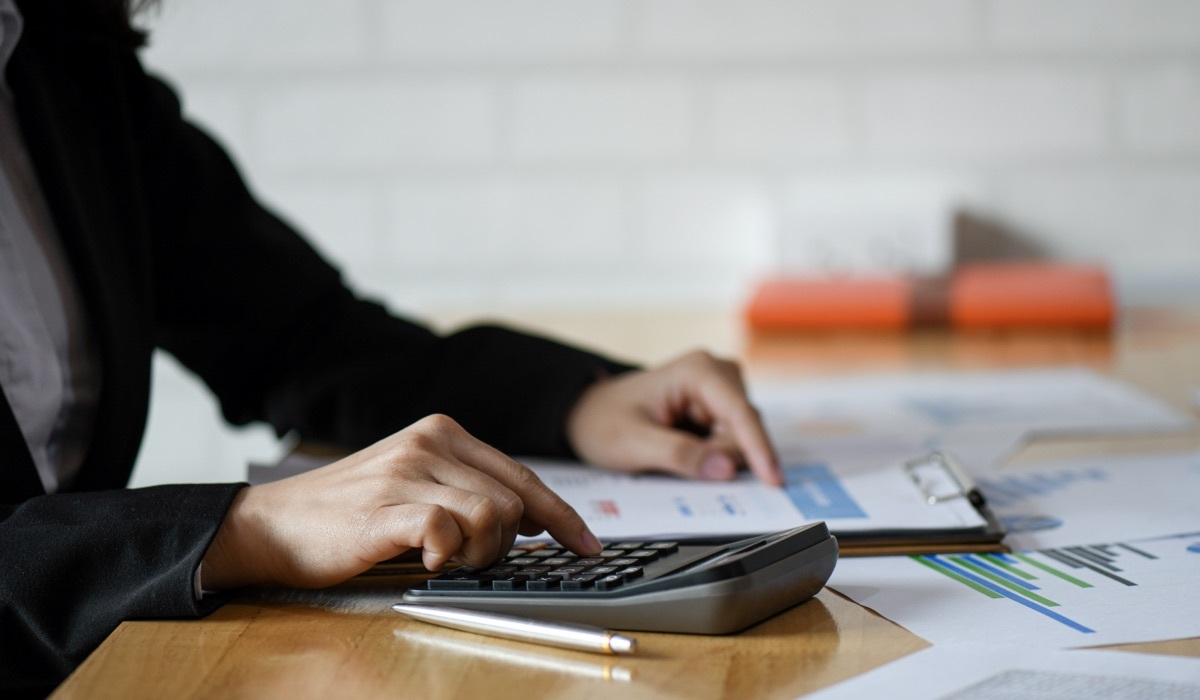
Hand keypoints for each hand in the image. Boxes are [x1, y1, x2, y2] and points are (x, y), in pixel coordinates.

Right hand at [201, 414, 601, 589]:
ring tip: (447, 559)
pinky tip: (426, 559)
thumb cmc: (350, 512)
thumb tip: (533, 517)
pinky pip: (448, 529)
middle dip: (508, 545)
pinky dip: (448, 554)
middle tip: (473, 560)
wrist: (274, 524)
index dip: (562, 516)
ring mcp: (407, 472)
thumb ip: (469, 489)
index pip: (524, 476)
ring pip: (491, 516)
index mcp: (444, 432)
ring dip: (480, 553)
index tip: (587, 545)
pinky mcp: (385, 507)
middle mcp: (430, 442)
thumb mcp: (416, 482)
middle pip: (515, 501)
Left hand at [566, 350, 781, 485]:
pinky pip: (733, 440)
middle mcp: (716, 373)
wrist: (586, 413)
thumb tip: (727, 469)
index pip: (741, 414)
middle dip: (723, 457)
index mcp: (697, 371)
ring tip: (672, 455)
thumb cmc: (603, 422)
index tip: (774, 482)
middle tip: (675, 463)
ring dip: (718, 458)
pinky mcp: (718, 407)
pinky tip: (688, 456)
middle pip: (745, 428)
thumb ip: (680, 455)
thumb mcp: (633, 444)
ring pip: (742, 438)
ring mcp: (720, 390)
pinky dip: (715, 456)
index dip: (759, 450)